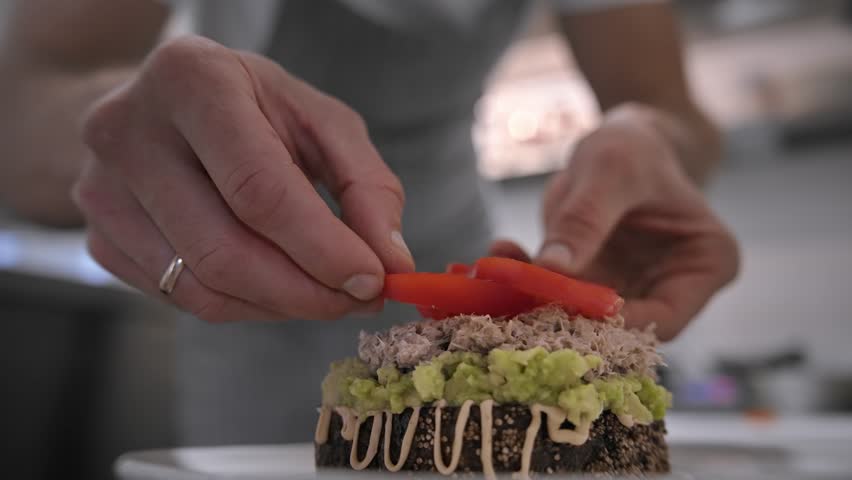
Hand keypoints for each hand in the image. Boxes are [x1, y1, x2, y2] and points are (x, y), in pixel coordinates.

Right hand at [74, 36, 414, 321]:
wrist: (162, 110)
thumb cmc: (253, 109)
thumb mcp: (320, 122)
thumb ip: (366, 186)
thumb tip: (393, 263)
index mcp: (192, 81)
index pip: (258, 188)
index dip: (321, 247)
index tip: (371, 281)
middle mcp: (129, 133)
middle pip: (225, 250)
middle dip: (306, 292)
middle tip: (356, 300)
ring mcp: (102, 191)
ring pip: (202, 287)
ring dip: (280, 306)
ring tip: (323, 293)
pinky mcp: (99, 238)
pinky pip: (182, 299)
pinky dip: (244, 307)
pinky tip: (274, 285)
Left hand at [491, 106, 738, 339]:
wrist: (618, 141)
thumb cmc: (633, 147)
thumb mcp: (611, 170)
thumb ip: (585, 218)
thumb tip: (552, 269)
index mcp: (705, 266)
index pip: (664, 318)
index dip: (614, 321)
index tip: (562, 303)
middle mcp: (670, 288)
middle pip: (620, 326)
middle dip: (566, 315)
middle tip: (517, 294)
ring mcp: (628, 290)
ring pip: (580, 317)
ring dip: (535, 300)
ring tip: (497, 274)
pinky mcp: (590, 285)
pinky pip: (555, 295)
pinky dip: (524, 279)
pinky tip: (500, 252)